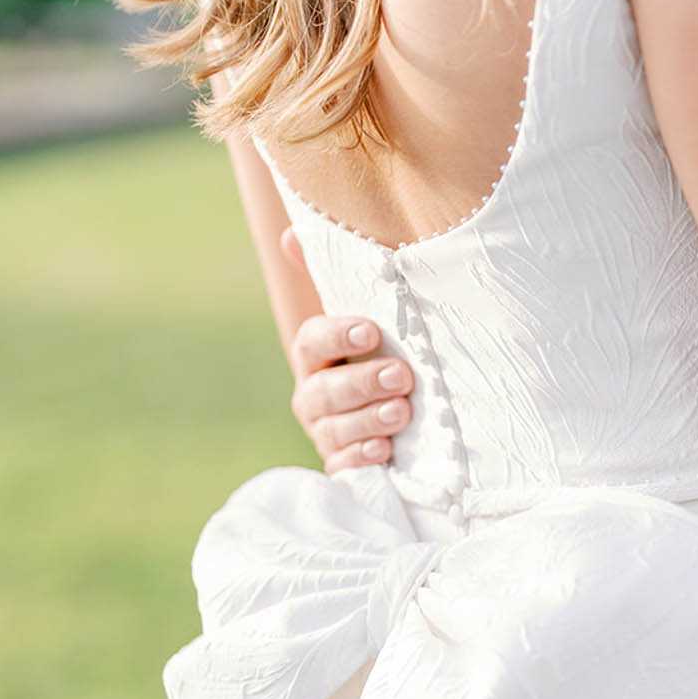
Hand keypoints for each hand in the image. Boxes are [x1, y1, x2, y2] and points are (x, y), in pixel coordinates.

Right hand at [282, 229, 415, 472]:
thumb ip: (338, 277)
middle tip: (402, 376)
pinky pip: (344, 466)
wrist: (404, 416)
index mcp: (317, 354)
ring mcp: (326, 432)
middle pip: (324, 389)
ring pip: (334, 429)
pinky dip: (363, 458)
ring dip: (368, 420)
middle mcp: (315, 393)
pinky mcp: (343, 465)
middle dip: (362, 382)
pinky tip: (386, 451)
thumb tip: (293, 233)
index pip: (312, 340)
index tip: (371, 330)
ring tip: (402, 412)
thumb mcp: (369, 317)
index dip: (337, 334)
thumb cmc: (383, 354)